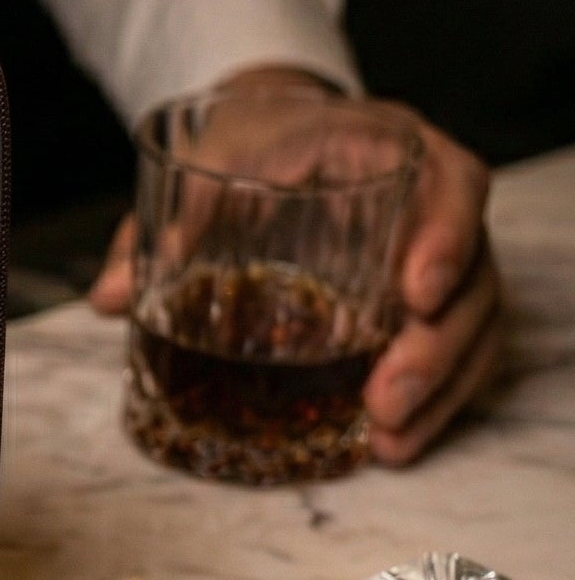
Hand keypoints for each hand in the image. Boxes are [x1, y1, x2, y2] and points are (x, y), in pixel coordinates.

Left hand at [90, 68, 501, 465]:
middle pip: (472, 275)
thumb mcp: (207, 166)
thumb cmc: (249, 147)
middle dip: (436, 347)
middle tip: (386, 400)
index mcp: (388, 150)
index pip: (451, 182)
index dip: (447, 237)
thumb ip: (161, 227)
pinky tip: (391, 444)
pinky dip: (433, 402)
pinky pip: (455, 352)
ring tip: (389, 443)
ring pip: (472, 325)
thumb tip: (107, 298)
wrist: (272, 134)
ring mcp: (435, 257)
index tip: (419, 294)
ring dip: (439, 390)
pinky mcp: (426, 304)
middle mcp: (429, 203)